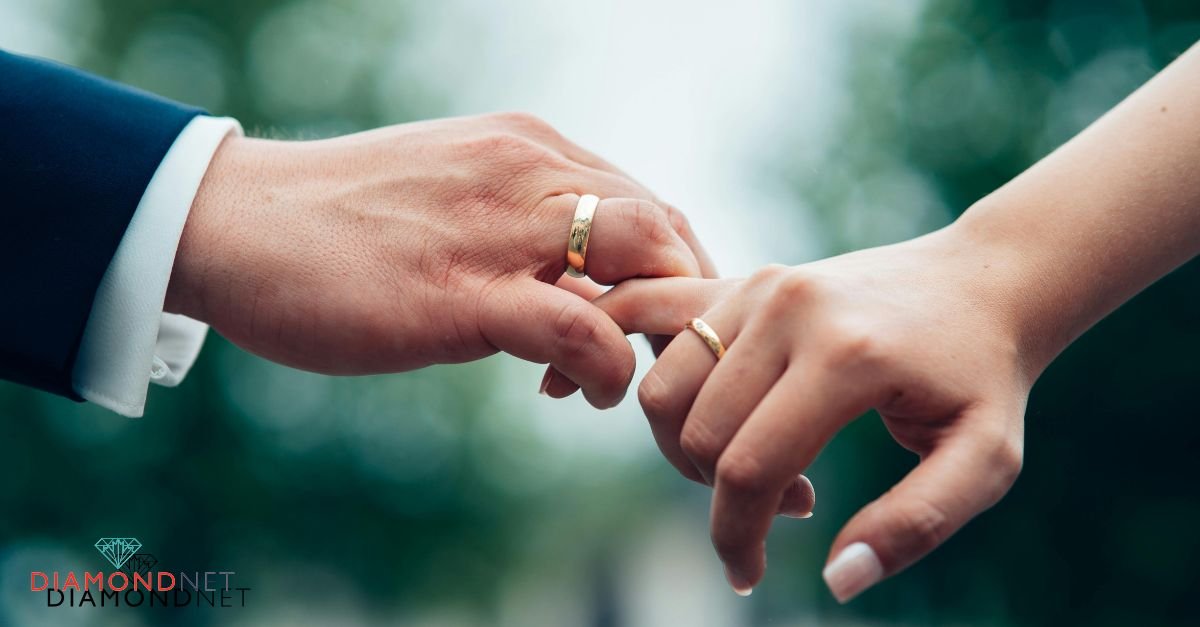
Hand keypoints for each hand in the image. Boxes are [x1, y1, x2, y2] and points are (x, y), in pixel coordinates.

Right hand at [165, 112, 713, 407]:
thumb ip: (522, 235)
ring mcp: (497, 227)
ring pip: (641, 256)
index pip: (648, 201)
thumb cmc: (342, 223)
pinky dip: (605, 366)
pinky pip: (578, 328)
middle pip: (664, 226)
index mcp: (529, 149)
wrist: (235, 223)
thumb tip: (578, 296)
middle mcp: (527, 171)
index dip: (671, 272)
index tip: (650, 328)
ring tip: (626, 378)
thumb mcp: (455, 206)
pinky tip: (581, 392)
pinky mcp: (460, 293)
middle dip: (685, 301)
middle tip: (658, 361)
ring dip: (658, 328)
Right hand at [594, 226, 1028, 599]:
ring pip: (662, 391)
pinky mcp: (744, 281)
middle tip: (789, 505)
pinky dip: (646, 375)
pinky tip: (674, 414)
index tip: (748, 576)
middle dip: (721, 497)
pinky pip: (658, 335)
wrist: (979, 284)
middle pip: (696, 434)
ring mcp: (759, 286)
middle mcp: (788, 309)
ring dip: (688, 447)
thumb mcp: (984, 461)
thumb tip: (836, 580)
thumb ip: (915, 525)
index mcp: (845, 354)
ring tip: (758, 459)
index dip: (735, 539)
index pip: (749, 467)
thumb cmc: (983, 379)